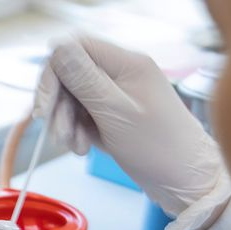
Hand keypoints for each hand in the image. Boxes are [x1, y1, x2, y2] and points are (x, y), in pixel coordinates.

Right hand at [35, 35, 230, 229]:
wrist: (184, 181)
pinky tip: (83, 148)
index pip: (76, 49)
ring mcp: (118, 95)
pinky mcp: (115, 115)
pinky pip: (84, 115)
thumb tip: (58, 48)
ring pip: (75, 97)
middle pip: (72, 74)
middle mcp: (122, 74)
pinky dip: (78, 131)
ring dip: (66, 122)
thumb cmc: (159, 148)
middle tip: (58, 134)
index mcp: (127, 64)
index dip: (54, 73)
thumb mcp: (115, 113)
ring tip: (75, 147)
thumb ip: (84, 79)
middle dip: (59, 105)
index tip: (45, 106)